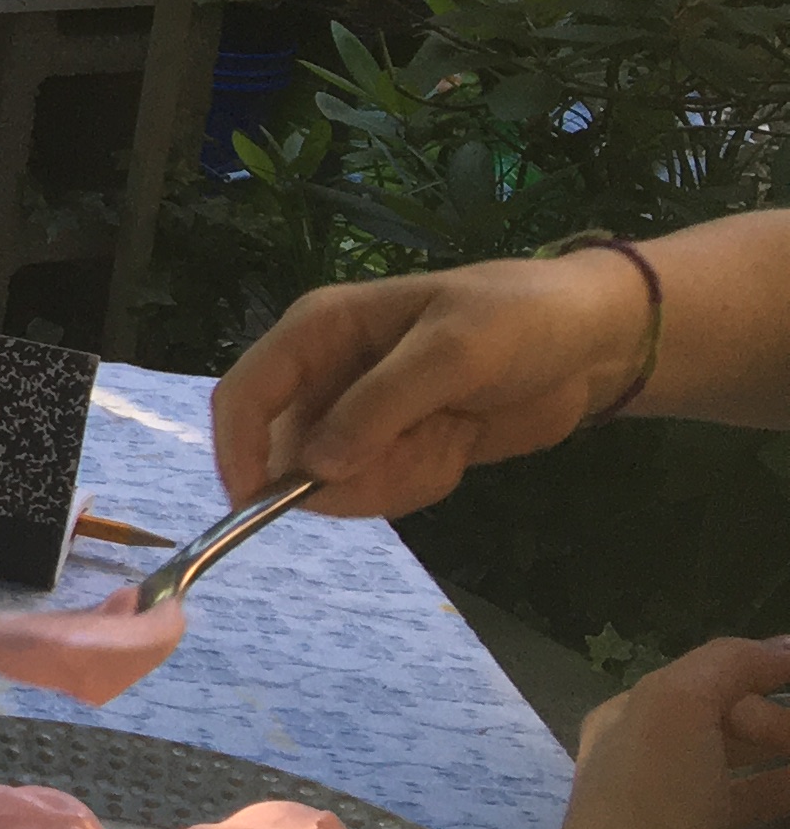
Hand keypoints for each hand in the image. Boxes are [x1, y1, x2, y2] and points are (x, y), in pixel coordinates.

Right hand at [207, 251, 652, 519]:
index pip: (244, 395)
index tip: (258, 507)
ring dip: (394, 477)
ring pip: (333, 482)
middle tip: (422, 450)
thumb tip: (312, 467)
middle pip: (288, 452)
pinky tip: (455, 446)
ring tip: (449, 437)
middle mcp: (324, 376)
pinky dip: (417, 481)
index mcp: (318, 331)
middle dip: (351, 471)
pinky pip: (376, 490)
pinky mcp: (390, 447)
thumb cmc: (519, 321)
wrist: (591, 343)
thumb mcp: (454, 352)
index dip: (237, 451)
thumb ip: (381, 406)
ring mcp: (356, 416)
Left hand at [555, 636, 789, 828]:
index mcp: (626, 729)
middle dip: (782, 739)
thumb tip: (784, 647)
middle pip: (731, 744)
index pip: (702, 692)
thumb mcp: (677, 703)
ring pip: (752, 797)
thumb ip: (728, 662)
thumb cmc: (652, 798)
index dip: (757, 690)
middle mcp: (645, 777)